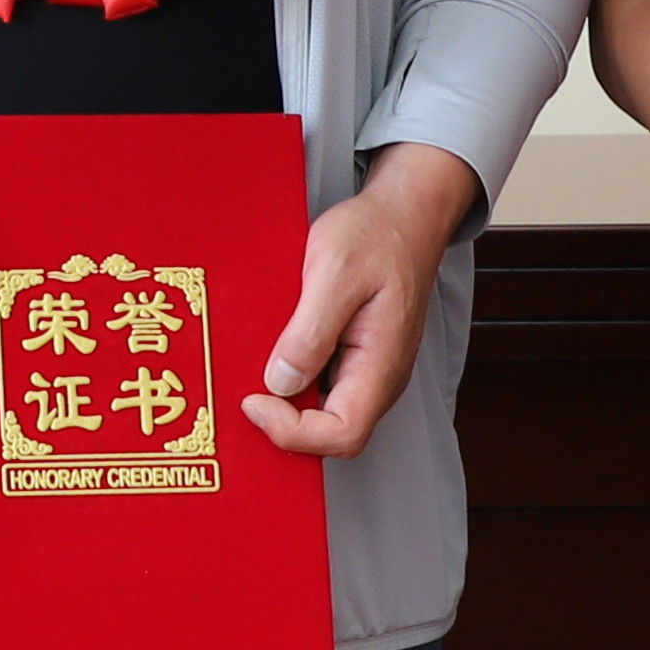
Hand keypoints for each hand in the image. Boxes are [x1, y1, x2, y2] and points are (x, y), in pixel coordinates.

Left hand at [246, 145, 475, 460]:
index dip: (293, 432)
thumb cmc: (377, 235)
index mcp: (381, 363)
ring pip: (326, 415)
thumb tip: (281, 382)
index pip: (343, 433)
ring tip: (251, 377)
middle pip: (333, 434)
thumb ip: (310, 332)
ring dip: (287, 407)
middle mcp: (379, 378)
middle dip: (285, 425)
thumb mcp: (335, 272)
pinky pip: (324, 389)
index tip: (255, 400)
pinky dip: (293, 385)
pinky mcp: (355, 358)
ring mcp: (369, 371)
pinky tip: (270, 360)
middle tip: (246, 392)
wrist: (403, 214)